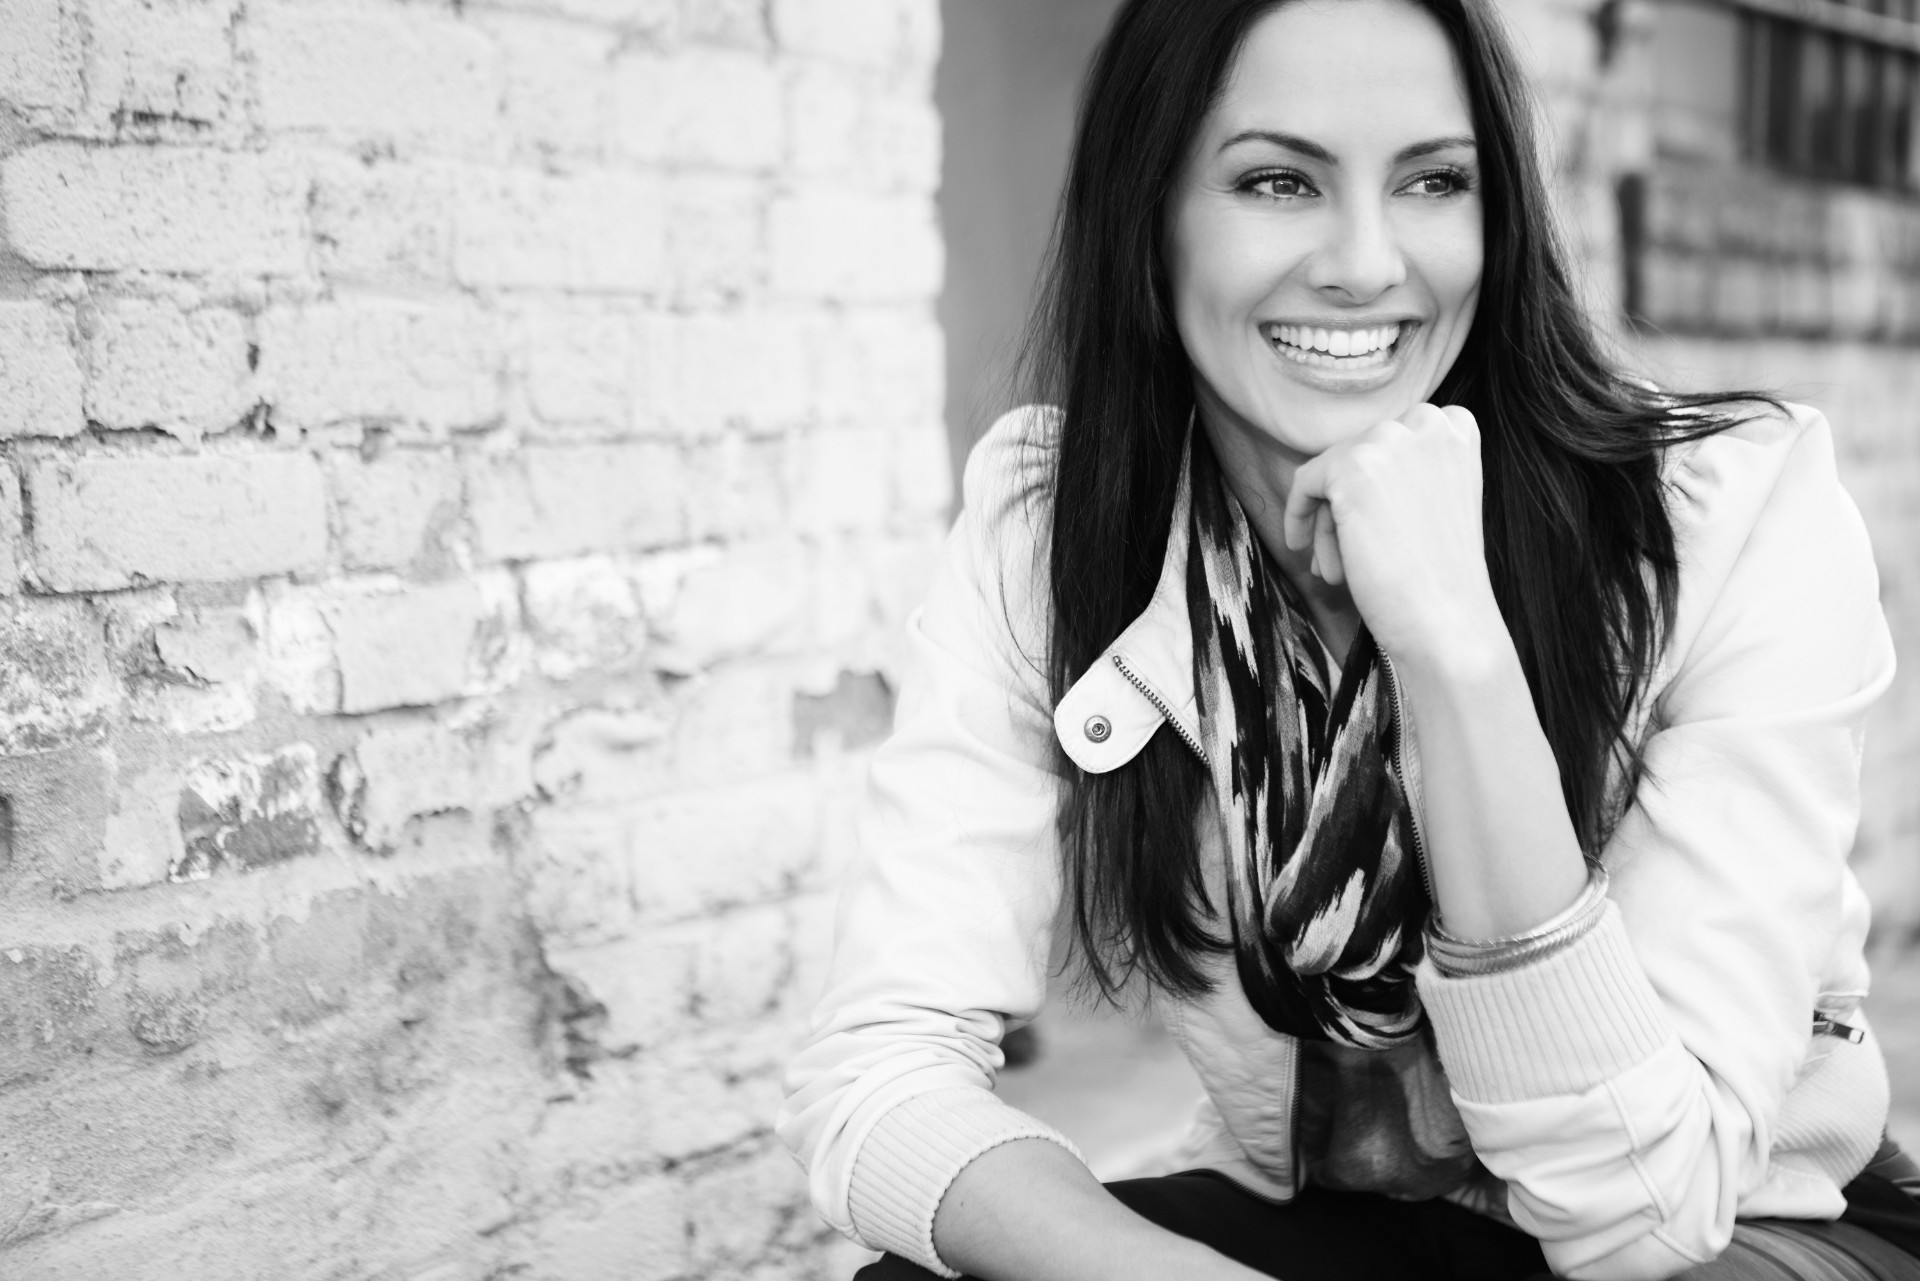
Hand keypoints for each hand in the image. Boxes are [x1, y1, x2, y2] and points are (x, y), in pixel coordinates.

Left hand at [1280, 403, 1503, 671]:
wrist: (1447, 621)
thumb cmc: (1440, 577)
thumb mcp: (1435, 500)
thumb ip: (1404, 470)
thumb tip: (1340, 469)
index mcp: (1457, 428)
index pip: (1391, 439)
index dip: (1372, 484)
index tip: (1368, 520)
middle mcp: (1428, 422)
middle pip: (1359, 455)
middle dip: (1345, 505)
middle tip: (1342, 557)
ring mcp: (1390, 440)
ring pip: (1332, 473)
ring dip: (1328, 522)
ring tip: (1336, 570)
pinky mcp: (1353, 465)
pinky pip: (1305, 482)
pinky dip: (1298, 515)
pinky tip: (1301, 548)